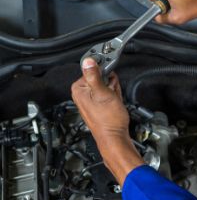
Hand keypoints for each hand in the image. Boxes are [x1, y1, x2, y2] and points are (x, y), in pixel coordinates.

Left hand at [71, 58, 143, 184]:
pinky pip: (107, 94)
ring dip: (113, 91)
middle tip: (112, 95)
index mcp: (78, 89)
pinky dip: (114, 97)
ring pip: (105, 86)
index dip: (105, 74)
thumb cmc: (109, 120)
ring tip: (114, 101)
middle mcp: (82, 94)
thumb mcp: (102, 93)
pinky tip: (115, 104)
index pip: (93, 70)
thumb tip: (88, 61)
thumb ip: (94, 75)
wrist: (115, 138)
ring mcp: (90, 101)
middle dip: (110, 84)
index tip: (110, 80)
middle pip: (99, 78)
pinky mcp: (98, 106)